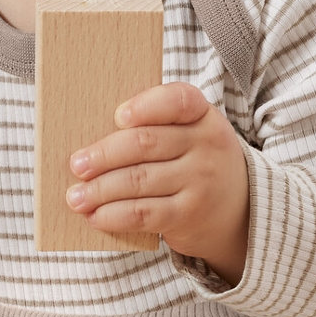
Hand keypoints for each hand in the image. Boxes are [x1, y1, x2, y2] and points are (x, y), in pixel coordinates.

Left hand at [65, 83, 249, 283]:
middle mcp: (206, 146)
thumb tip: (90, 136)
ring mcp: (200, 181)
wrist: (240, 210)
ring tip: (76, 197)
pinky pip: (143, 213)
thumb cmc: (197, 163)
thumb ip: (155, 127)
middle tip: (77, 164)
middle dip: (104, 155)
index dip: (146, 106)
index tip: (118, 116)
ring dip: (100, 190)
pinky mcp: (188, 214)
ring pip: (138, 181)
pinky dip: (114, 215)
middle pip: (145, 144)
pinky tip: (95, 216)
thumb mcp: (191, 135)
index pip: (178, 100)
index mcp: (202, 115)